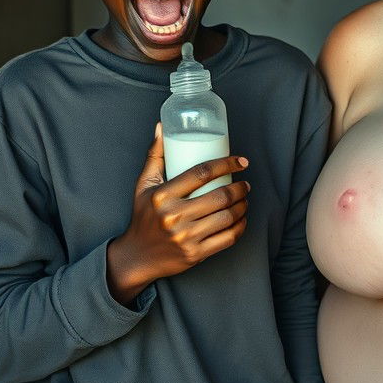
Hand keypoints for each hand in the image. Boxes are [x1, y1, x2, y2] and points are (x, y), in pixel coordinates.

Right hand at [106, 124, 249, 302]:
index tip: (241, 161)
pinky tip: (242, 219)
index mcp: (162, 196)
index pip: (201, 173)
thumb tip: (161, 126)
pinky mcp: (195, 254)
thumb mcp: (143, 185)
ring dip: (243, 205)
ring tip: (244, 198)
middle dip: (239, 187)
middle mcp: (174, 216)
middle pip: (219, 196)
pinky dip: (240, 227)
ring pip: (227, 217)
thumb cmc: (143, 217)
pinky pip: (227, 238)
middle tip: (244, 183)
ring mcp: (186, 237)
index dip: (226, 164)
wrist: (137, 256)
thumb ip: (155, 156)